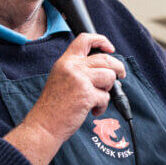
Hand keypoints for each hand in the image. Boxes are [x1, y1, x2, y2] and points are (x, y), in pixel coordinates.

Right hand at [4, 33, 125, 164]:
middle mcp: (72, 67)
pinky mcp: (87, 95)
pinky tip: (92, 110)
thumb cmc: (54, 105)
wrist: (44, 125)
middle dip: (118, 68)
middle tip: (121, 75)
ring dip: (108, 89)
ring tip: (97, 99)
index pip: (85, 39)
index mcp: (65, 61)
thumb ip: (79, 70)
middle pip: (105, 59)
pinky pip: (106, 96)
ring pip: (109, 76)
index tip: (110, 48)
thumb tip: (105, 68)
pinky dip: (102, 106)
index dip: (101, 41)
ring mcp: (80, 80)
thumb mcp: (62, 78)